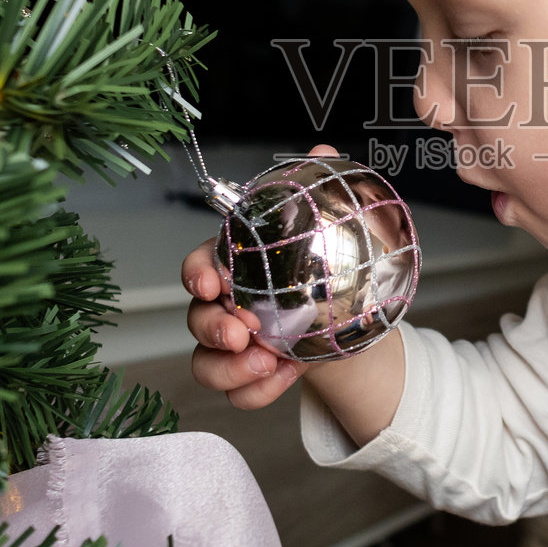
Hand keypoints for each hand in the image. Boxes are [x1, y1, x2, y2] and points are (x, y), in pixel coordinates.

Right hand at [183, 142, 345, 408]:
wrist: (353, 319)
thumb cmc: (329, 268)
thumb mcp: (331, 227)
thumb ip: (320, 189)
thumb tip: (322, 152)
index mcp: (237, 266)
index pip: (199, 265)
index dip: (196, 274)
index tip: (213, 283)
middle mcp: (227, 306)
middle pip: (194, 317)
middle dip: (211, 327)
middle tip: (242, 334)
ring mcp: (235, 344)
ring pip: (204, 362)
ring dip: (227, 369)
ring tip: (265, 365)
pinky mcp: (250, 376)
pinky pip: (235, 394)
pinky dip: (254, 393)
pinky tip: (284, 380)